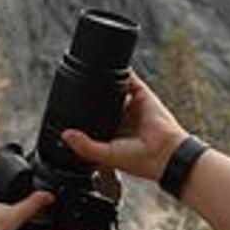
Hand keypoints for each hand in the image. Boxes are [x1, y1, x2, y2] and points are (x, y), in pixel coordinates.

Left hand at [59, 72, 188, 180]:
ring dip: (103, 82)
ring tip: (87, 74)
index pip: (93, 120)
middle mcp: (122, 119)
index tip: (67, 108)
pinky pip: (130, 79)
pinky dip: (121, 72)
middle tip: (74, 91)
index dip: (81, 114)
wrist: (165, 154)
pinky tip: (108, 68)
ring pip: (114, 89)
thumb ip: (85, 146)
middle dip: (90, 97)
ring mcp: (132, 106)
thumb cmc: (140, 160)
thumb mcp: (106, 155)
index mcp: (112, 134)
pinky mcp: (142, 95)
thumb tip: (65, 135)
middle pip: (101, 103)